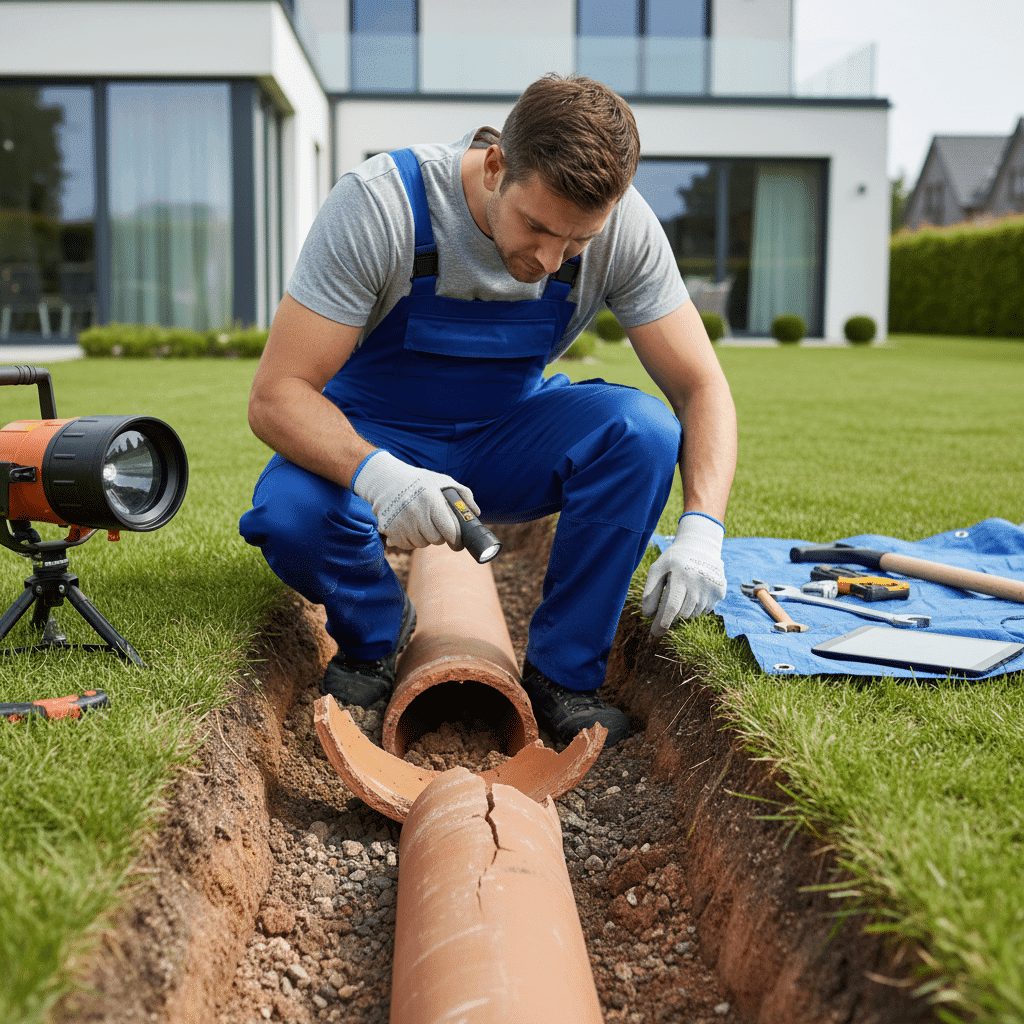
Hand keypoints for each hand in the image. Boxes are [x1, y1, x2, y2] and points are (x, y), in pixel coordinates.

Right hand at [351, 450, 479, 550]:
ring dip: (425, 538)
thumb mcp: (442, 481)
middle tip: (438, 527)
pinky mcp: (390, 531)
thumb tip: (476, 513)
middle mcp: (416, 513)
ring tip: (422, 523)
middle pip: (436, 540)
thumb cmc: (419, 482)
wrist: (386, 480)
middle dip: (440, 536)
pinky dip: (411, 540)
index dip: (456, 539)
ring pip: (422, 544)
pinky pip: (407, 545)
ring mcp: (401, 523)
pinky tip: (410, 526)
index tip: (458, 541)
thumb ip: (463, 494)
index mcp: (431, 500)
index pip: (449, 531)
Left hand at [641, 513, 725, 637]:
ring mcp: (711, 587)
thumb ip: (650, 592)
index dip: (663, 622)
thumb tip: (647, 615)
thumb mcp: (657, 569)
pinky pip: (705, 610)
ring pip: (693, 614)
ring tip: (684, 591)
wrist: (700, 546)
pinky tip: (695, 591)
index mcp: (680, 575)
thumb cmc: (673, 560)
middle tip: (669, 604)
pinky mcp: (721, 591)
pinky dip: (697, 606)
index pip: (671, 606)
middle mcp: (698, 582)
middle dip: (672, 614)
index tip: (656, 633)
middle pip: (682, 613)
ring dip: (685, 609)